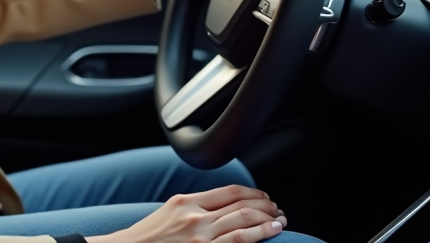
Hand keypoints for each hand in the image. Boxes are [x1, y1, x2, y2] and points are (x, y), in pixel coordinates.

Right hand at [89, 185, 285, 242]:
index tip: (263, 196)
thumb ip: (195, 206)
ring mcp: (200, 238)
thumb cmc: (150, 237)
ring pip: (243, 222)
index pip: (229, 191)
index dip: (252, 192)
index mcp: (186, 201)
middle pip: (240, 205)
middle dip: (264, 206)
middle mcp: (195, 217)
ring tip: (279, 220)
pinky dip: (258, 236)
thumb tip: (225, 205)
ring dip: (267, 220)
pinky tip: (271, 233)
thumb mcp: (170, 212)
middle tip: (276, 208)